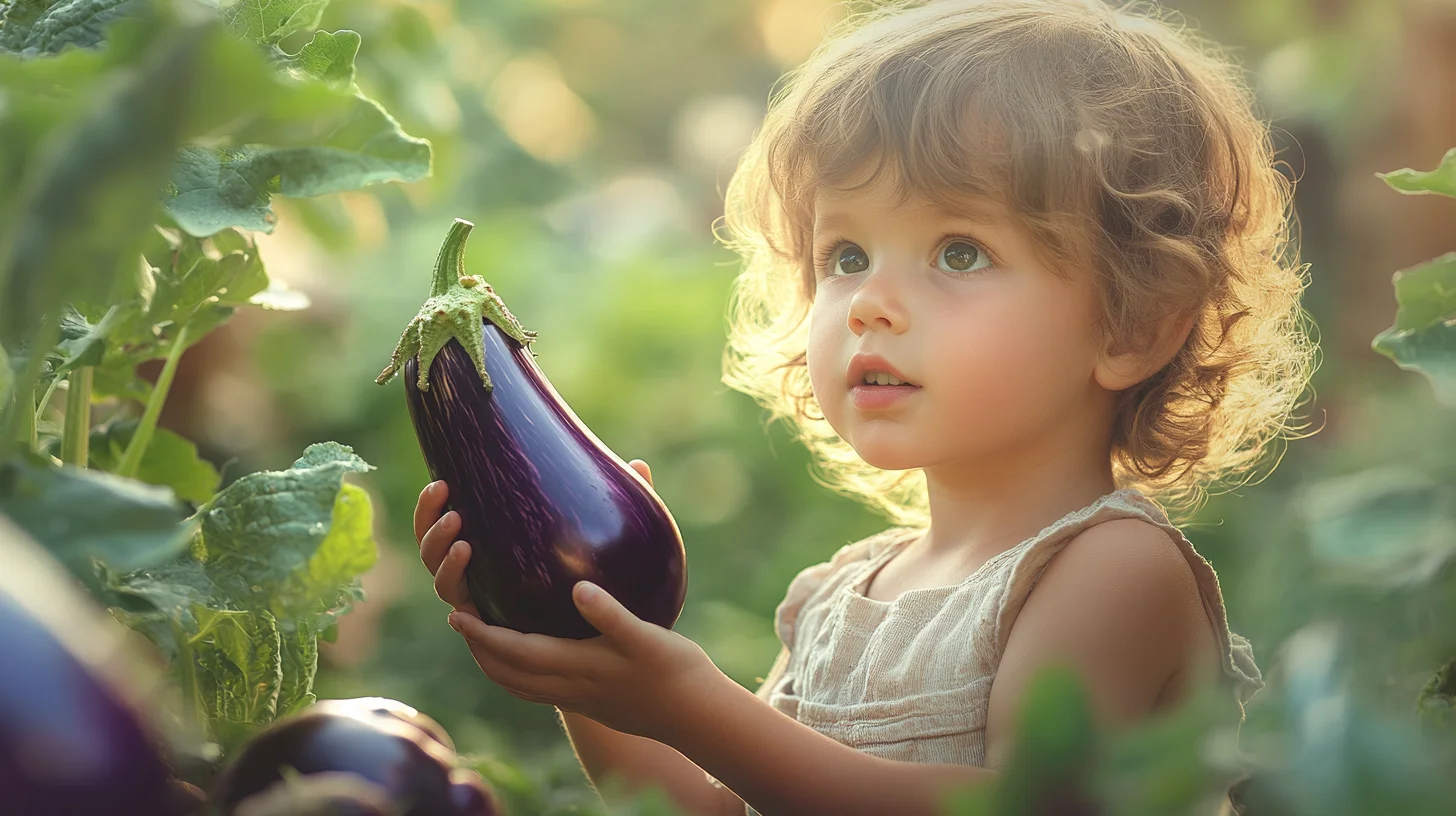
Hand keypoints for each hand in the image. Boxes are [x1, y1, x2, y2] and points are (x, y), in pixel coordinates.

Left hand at [414, 460, 721, 742]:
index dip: (482, 634)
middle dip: (477, 649)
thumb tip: (579, 589)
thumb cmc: (676, 672)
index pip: (516, 652)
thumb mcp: (648, 637)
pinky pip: (538, 691)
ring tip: (480, 638)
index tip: (456, 612)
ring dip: (493, 664)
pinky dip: (518, 674)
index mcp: (579, 667)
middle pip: (507, 674)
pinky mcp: (590, 702)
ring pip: (520, 686)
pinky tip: (528, 656)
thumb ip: (611, 614)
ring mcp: (579, 699)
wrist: (696, 717)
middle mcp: (571, 687)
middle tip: (458, 619)